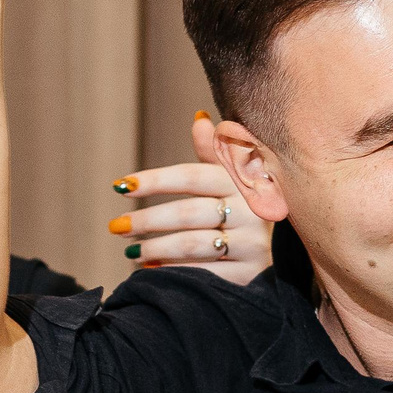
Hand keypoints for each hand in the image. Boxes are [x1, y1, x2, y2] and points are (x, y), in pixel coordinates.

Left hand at [108, 113, 271, 284]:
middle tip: (116, 226)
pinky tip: (153, 269)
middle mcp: (251, 211)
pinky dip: (174, 271)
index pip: (192, 176)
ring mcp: (252, 244)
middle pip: (188, 213)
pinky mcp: (249, 273)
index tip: (121, 186)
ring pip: (192, 244)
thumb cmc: (242, 211)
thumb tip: (199, 119)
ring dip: (155, 248)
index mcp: (242, 182)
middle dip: (147, 220)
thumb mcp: (230, 181)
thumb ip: (214, 154)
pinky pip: (203, 272)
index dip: (155, 179)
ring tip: (131, 252)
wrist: (275, 259)